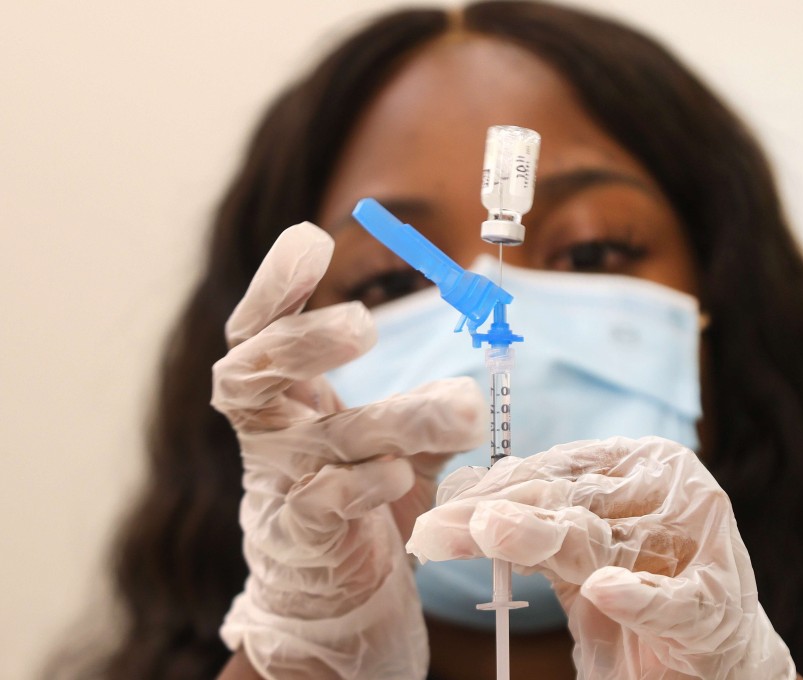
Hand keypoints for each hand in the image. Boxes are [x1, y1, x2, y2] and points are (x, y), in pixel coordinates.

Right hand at [211, 222, 486, 678]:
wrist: (328, 580)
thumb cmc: (357, 486)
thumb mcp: (392, 435)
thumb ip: (427, 407)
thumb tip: (472, 393)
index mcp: (282, 392)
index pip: (259, 330)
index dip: (275, 286)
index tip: (312, 240)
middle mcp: (268, 431)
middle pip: (252, 375)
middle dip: (303, 342)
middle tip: (364, 324)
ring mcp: (278, 484)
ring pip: (319, 441)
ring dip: (391, 421)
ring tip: (460, 410)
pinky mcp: (300, 537)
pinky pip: (321, 505)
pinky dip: (361, 487)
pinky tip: (398, 473)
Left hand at [407, 436, 795, 679]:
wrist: (710, 657)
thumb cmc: (637, 588)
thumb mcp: (578, 552)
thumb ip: (535, 519)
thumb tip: (460, 492)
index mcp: (638, 464)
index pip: (555, 468)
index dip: (494, 486)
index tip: (439, 510)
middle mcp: (669, 492)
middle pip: (567, 499)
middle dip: (496, 514)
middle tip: (437, 529)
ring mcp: (696, 546)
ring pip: (603, 541)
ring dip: (541, 537)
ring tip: (492, 532)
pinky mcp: (714, 608)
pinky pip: (671, 602)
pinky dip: (638, 598)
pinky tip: (604, 593)